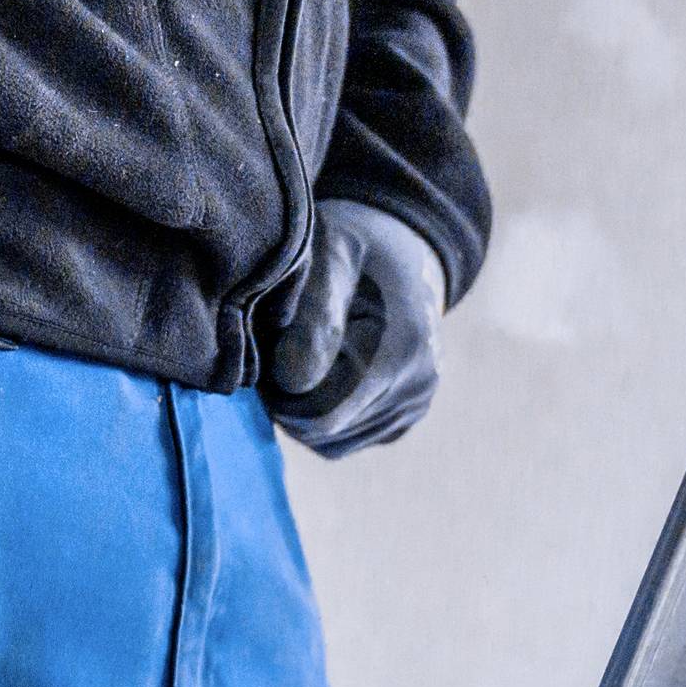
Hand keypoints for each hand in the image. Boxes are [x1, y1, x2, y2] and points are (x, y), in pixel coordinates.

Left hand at [266, 200, 446, 458]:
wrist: (401, 251)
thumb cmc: (354, 245)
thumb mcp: (330, 255)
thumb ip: (312, 314)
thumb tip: (293, 380)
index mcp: (400, 348)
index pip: (319, 415)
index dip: (278, 390)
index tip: (268, 346)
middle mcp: (417, 386)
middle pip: (322, 431)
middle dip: (287, 400)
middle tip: (273, 352)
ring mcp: (414, 404)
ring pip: (331, 442)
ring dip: (302, 408)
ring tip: (297, 356)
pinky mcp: (405, 416)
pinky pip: (346, 440)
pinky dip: (323, 416)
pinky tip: (319, 373)